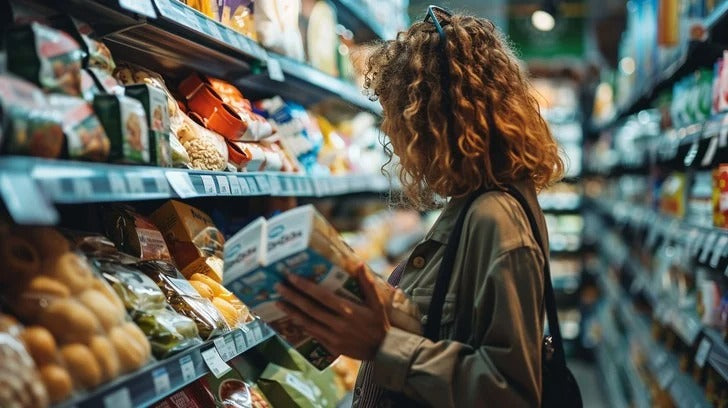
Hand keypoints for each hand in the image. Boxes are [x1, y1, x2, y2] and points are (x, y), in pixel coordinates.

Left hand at [275, 264, 389, 360]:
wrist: (383, 351)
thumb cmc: (380, 324)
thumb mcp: (377, 303)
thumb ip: (367, 284)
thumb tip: (360, 264)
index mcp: (348, 310)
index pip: (322, 296)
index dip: (306, 286)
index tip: (292, 277)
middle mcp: (338, 323)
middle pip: (311, 308)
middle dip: (293, 296)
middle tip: (279, 286)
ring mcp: (333, 336)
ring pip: (308, 322)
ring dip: (292, 312)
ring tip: (278, 302)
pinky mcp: (331, 346)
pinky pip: (312, 334)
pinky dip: (300, 326)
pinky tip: (291, 318)